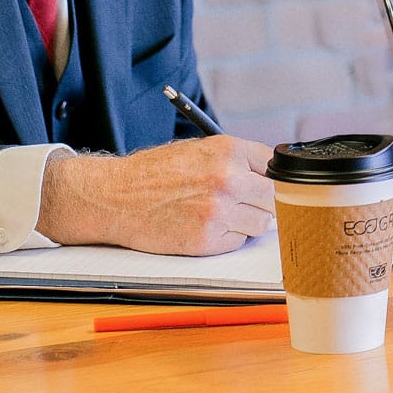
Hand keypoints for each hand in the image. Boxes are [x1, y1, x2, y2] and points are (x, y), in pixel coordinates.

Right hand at [38, 136, 277, 255]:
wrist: (116, 196)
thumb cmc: (155, 173)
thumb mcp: (200, 150)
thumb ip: (236, 161)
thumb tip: (271, 177)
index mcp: (229, 150)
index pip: (275, 167)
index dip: (271, 178)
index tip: (268, 186)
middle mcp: (228, 178)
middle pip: (275, 198)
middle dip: (262, 202)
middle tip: (244, 204)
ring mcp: (219, 210)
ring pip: (260, 223)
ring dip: (245, 222)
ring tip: (216, 214)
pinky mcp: (207, 238)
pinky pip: (237, 242)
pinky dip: (226, 239)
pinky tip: (203, 226)